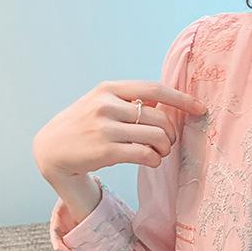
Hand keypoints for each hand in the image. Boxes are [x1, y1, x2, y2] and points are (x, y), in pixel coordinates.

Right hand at [33, 78, 205, 182]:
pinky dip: (155, 159)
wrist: (51, 149)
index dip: (181, 99)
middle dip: (171, 133)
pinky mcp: (106, 151)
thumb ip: (130, 100)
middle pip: (160, 118)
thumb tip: (165, 102)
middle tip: (167, 142)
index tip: (200, 108)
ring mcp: (105, 128)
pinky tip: (151, 160)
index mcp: (109, 89)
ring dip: (165, 148)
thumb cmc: (84, 126)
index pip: (154, 89)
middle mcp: (106, 105)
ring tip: (158, 152)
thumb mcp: (101, 103)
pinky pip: (146, 154)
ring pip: (157, 137)